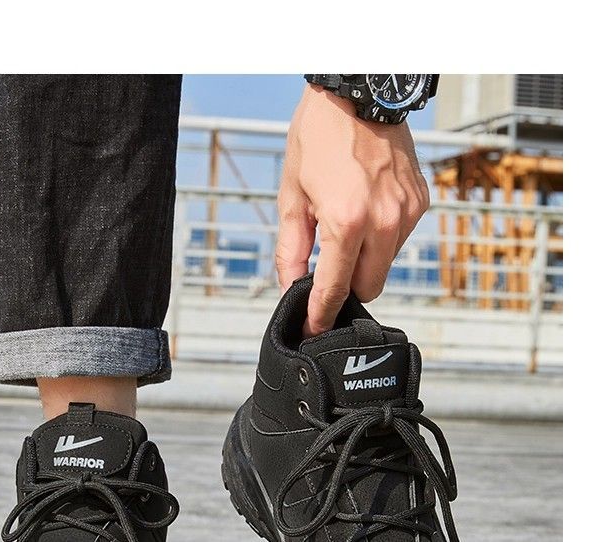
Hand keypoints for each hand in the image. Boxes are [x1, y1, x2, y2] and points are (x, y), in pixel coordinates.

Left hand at [276, 84, 429, 337]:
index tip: (314, 328)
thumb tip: (291, 285)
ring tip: (345, 225)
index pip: (336, 287)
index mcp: (347, 222)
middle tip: (326, 272)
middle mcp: (384, 222)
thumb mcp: (292, 194)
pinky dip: (381, 237)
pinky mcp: (421, 201)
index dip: (322, 313)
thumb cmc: (318, 138)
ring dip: (365, 260)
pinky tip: (366, 210)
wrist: (359, 93)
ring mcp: (407, 212)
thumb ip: (292, 248)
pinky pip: (400, 238)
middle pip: (369, 287)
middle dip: (347, 288)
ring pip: (386, 264)